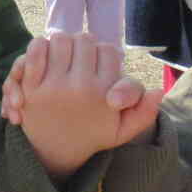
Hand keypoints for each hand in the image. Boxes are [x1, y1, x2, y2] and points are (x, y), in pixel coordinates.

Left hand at [14, 34, 159, 179]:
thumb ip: (144, 113)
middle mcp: (81, 87)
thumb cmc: (92, 134)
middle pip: (85, 41)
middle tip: (80, 57)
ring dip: (63, 43)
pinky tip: (46, 54)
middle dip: (84, 46)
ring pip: (62, 40)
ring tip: (64, 54)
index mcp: (105, 94)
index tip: (99, 65)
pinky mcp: (32, 87)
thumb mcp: (122, 130)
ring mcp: (54, 86)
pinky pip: (37, 50)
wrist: (55, 152)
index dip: (104, 54)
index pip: (109, 51)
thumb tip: (159, 92)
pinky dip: (40, 46)